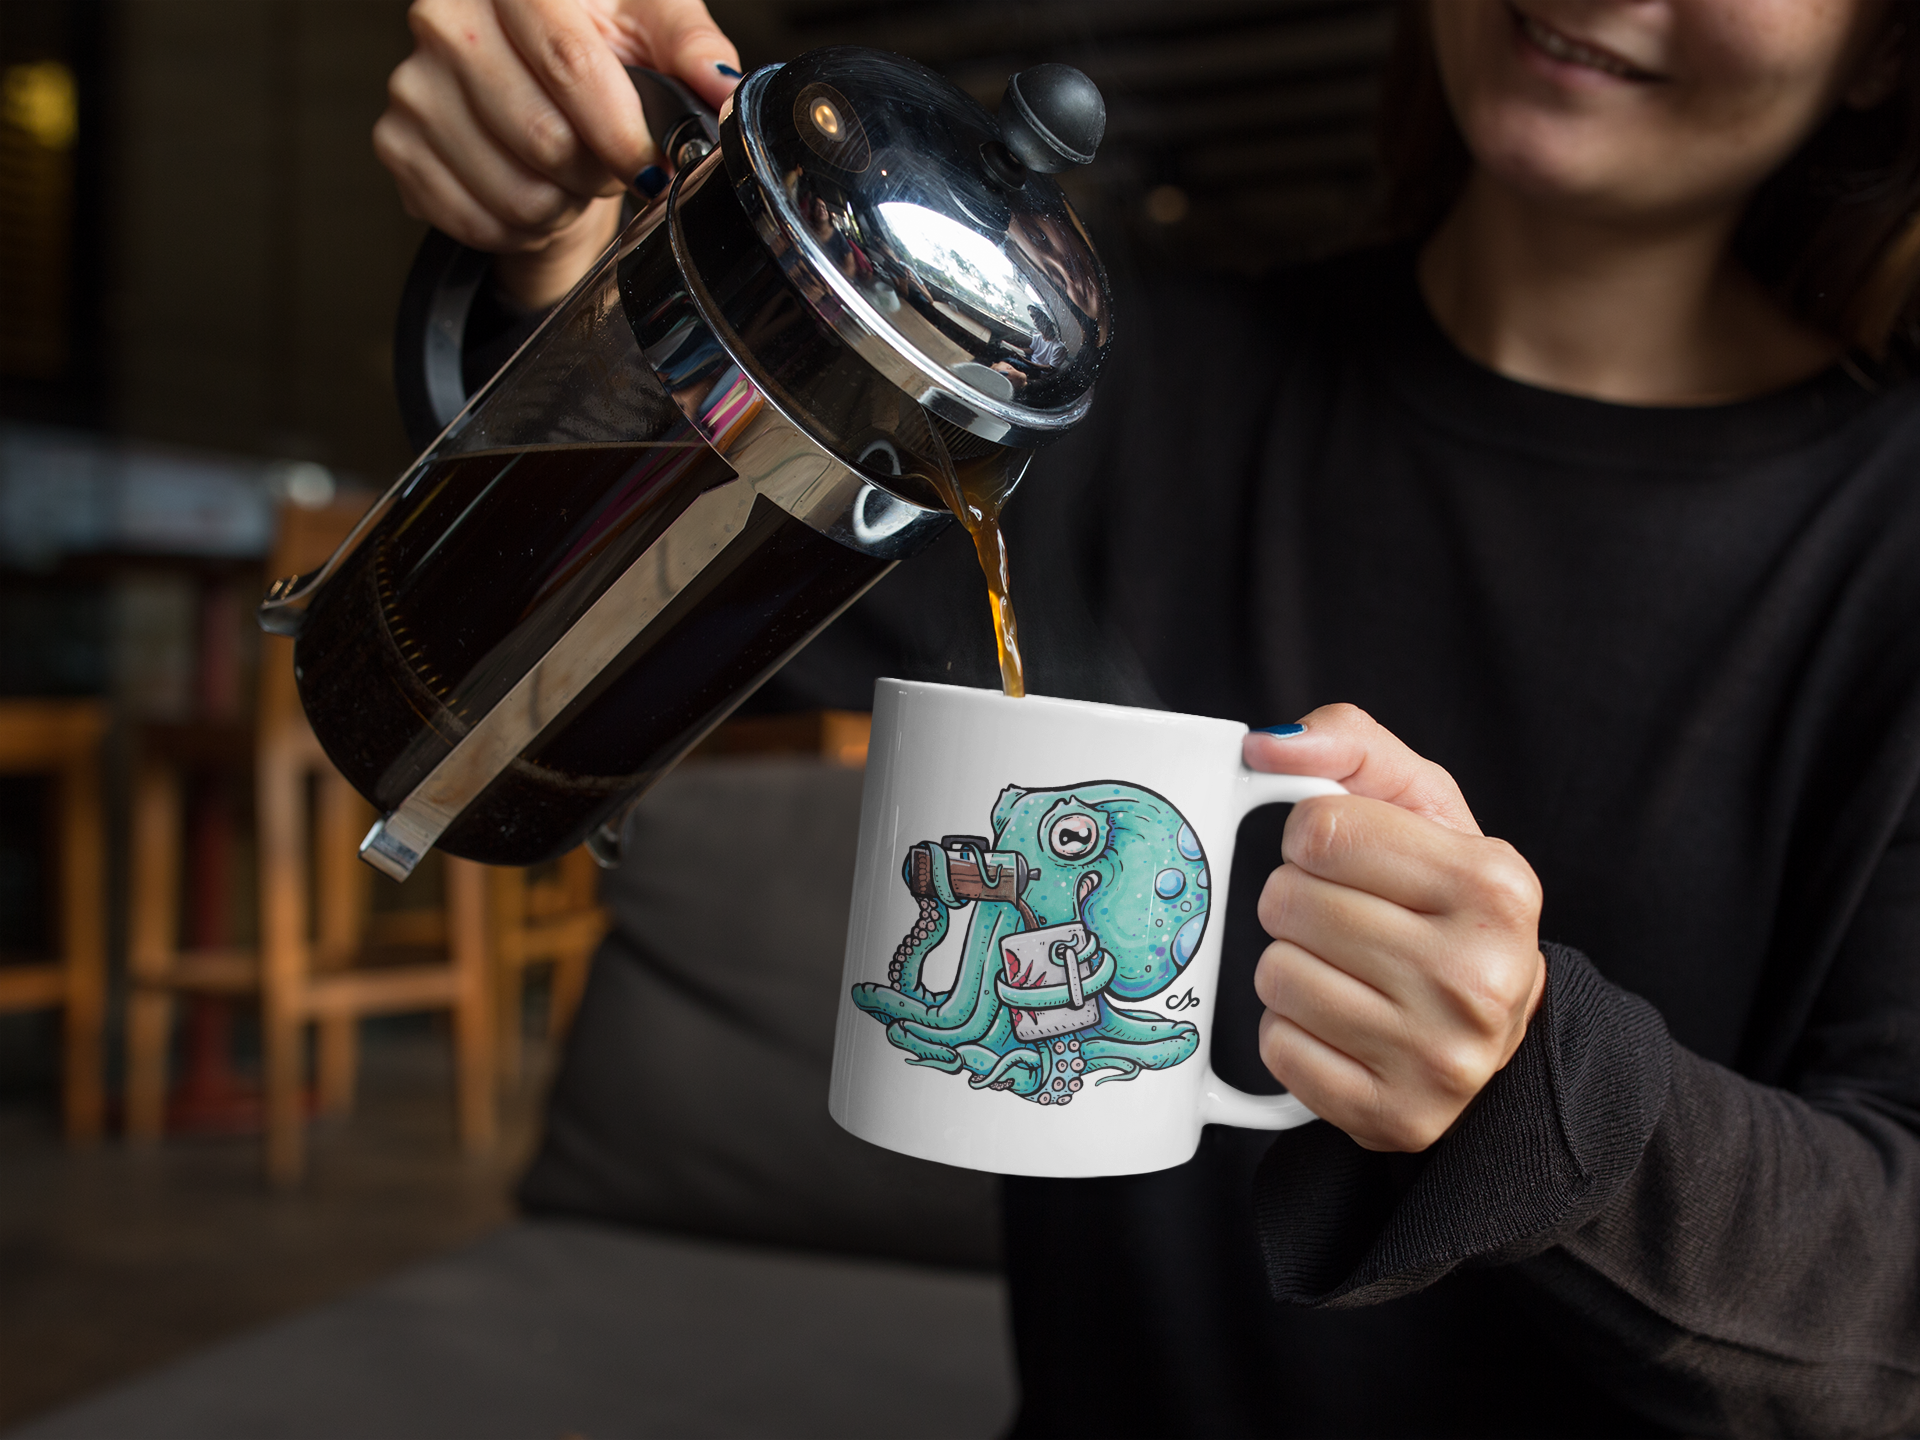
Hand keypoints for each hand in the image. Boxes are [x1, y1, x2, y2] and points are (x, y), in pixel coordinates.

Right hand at [372, 0, 739, 306]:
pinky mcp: (397, 144)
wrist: (532, 85)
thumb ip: (689, 47)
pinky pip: (477, 221)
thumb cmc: (597, 48)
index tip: (653, 162)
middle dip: (597, 170)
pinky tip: (534, 194)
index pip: (568, 62)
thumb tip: (720, 84)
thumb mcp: (650, 25)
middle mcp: (446, 19)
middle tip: (611, 163)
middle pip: (542, 136)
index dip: (621, 129)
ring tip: (572, 176)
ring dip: (562, 204)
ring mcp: (413, 84)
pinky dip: (521, 228)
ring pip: (513, 191)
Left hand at [1244, 704, 1545, 1151]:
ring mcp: (1441, 1058)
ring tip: (1347, 970)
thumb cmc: (1443, 902)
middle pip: (1289, 902)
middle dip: (1297, 900)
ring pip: (1275, 975)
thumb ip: (1349, 746)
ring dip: (1291, 965)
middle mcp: (1480, 976)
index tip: (1343, 857)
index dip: (1311, 837)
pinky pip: (1279, 1049)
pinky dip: (1294, 1032)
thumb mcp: (1422, 807)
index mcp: (1496, 884)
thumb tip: (1266, 746)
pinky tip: (1343, 1025)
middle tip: (1344, 919)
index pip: (1320, 830)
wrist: (1491, 1029)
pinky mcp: (1396, 1117)